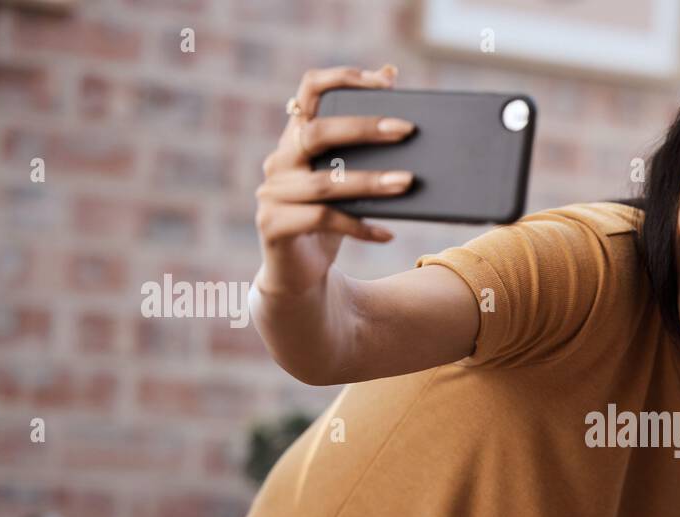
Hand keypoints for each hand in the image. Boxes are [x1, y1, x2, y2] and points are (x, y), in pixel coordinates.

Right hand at [254, 63, 414, 295]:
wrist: (299, 275)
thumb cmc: (328, 221)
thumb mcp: (347, 182)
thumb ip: (363, 147)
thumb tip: (399, 99)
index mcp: (296, 139)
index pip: (310, 89)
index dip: (344, 79)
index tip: (385, 80)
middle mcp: (279, 160)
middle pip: (317, 132)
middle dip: (364, 128)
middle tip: (406, 129)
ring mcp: (272, 194)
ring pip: (324, 182)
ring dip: (370, 182)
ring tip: (407, 182)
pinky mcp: (274, 226)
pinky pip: (323, 221)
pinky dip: (360, 227)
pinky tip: (388, 233)